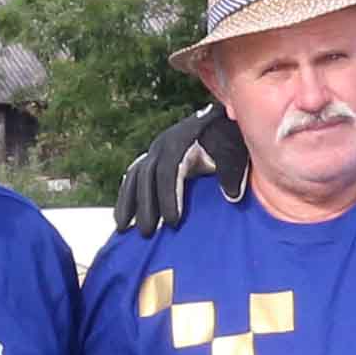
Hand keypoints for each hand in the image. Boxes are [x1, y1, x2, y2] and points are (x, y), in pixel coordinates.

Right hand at [110, 107, 250, 235]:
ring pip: (134, 177)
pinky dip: (127, 198)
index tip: (172, 223)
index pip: (169, 171)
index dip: (168, 197)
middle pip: (146, 176)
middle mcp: (162, 145)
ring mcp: (154, 151)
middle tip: (147, 233)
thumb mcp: (233, 148)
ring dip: (127, 203)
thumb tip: (232, 195)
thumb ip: (232, 170)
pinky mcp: (151, 159)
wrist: (219, 121)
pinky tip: (123, 219)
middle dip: (145, 205)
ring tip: (123, 229)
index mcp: (181, 142)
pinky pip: (133, 178)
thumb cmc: (227, 136)